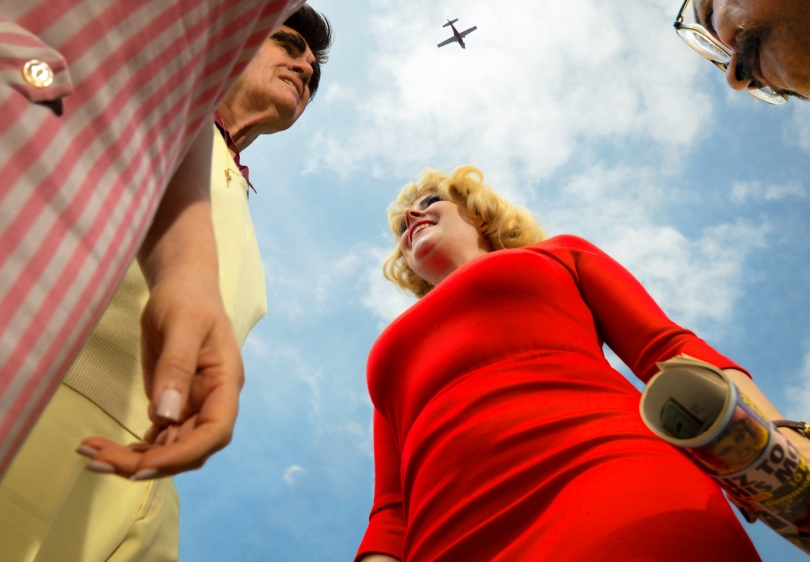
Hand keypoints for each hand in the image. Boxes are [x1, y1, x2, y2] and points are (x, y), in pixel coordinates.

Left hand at [76, 121, 243, 478]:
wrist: (183, 286)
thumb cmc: (188, 299)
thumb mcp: (182, 326)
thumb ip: (177, 368)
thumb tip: (167, 415)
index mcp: (226, 383)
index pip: (214, 432)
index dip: (182, 454)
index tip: (142, 464)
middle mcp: (214, 401)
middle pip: (190, 447)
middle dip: (150, 462)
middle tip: (100, 461)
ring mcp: (195, 405)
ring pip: (171, 447)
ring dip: (135, 459)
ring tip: (92, 455)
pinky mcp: (175, 405)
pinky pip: (158, 437)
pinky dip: (133, 448)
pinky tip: (104, 448)